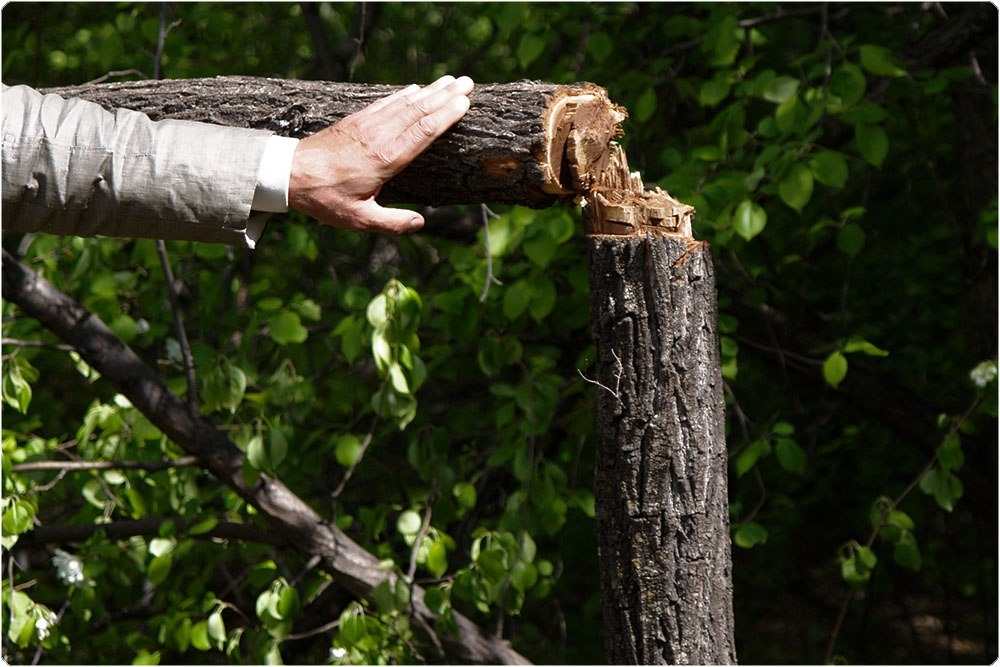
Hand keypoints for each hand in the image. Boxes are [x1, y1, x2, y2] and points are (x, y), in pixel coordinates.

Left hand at [288, 75, 473, 234]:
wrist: (290, 173)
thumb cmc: (326, 198)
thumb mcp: (360, 219)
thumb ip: (392, 223)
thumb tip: (421, 223)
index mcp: (386, 159)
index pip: (423, 130)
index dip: (446, 115)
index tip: (464, 103)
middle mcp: (380, 136)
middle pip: (419, 110)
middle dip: (445, 95)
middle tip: (468, 83)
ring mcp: (368, 125)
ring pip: (405, 102)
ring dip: (429, 90)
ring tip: (450, 80)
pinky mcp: (356, 120)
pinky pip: (386, 102)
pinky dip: (404, 94)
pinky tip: (415, 88)